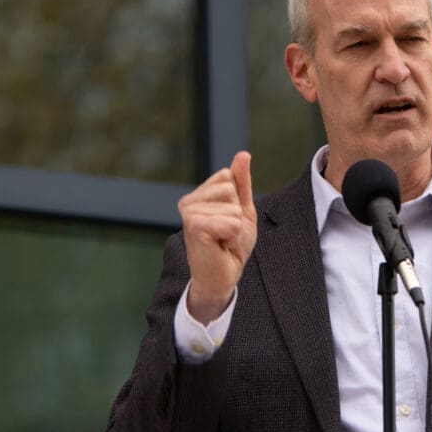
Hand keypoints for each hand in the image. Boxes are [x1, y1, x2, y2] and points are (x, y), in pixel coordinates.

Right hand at [178, 151, 256, 323]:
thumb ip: (242, 183)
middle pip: (229, 188)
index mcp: (198, 194)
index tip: (228, 220)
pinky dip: (232, 235)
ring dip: (235, 227)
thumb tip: (243, 154)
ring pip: (231, 206)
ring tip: (222, 240)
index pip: (228, 176)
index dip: (237, 200)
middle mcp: (188, 201)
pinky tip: (220, 245)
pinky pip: (229, 221)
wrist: (223, 277)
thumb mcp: (242, 210)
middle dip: (236, 213)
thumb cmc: (231, 245)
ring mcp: (189, 213)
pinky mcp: (194, 227)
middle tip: (226, 233)